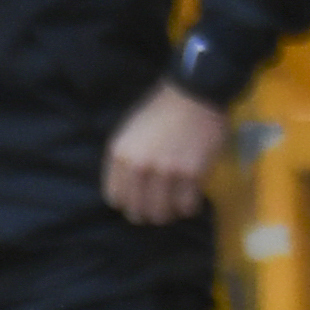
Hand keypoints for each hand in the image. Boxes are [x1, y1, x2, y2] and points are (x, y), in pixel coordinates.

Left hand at [104, 80, 226, 223]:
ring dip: (170, 213)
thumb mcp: (130, 131)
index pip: (115, 198)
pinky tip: (192, 195)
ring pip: (162, 215)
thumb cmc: (161, 111)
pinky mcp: (191, 174)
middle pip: (137, 212)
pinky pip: (186, 207)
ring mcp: (165, 171)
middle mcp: (139, 166)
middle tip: (161, 207)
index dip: (129, 202)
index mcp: (120, 154)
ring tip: (177, 202)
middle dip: (149, 213)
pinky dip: (190, 206)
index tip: (141, 200)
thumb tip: (127, 192)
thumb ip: (125, 160)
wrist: (194, 94)